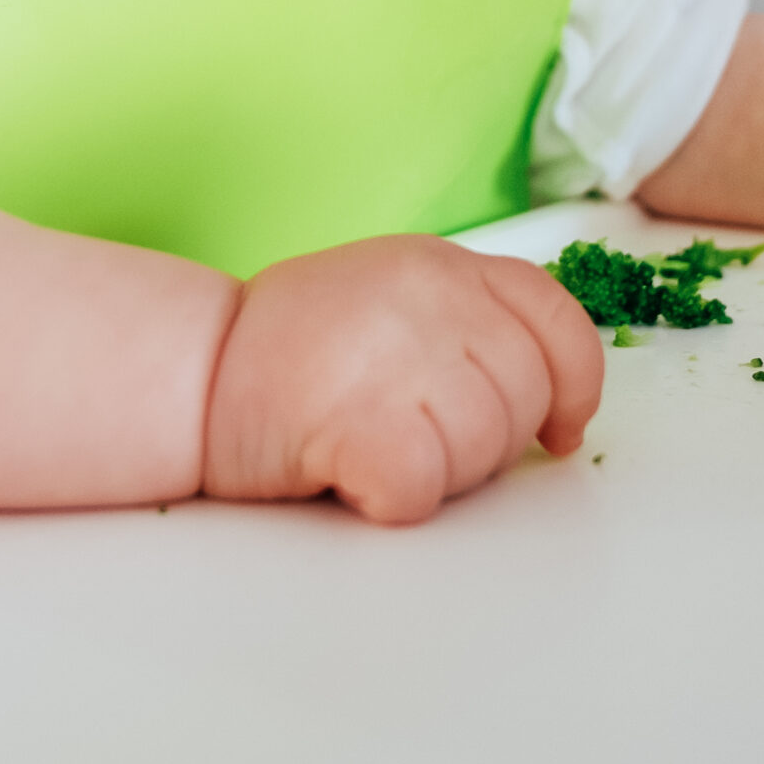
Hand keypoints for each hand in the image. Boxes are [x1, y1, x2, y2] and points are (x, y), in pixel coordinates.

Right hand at [201, 235, 605, 524]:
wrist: (189, 369)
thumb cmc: (289, 352)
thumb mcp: (393, 299)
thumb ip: (468, 325)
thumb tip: (554, 401)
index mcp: (443, 265)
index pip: (555, 319)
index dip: (573, 385)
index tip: (560, 430)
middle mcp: (429, 296)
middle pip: (524, 396)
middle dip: (490, 444)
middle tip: (421, 442)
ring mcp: (395, 353)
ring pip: (483, 447)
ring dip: (441, 474)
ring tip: (376, 449)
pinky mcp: (355, 419)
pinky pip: (421, 483)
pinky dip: (397, 498)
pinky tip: (359, 479)